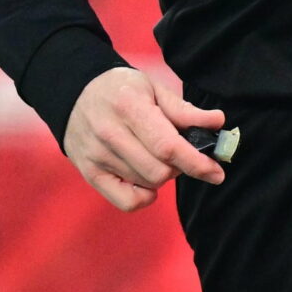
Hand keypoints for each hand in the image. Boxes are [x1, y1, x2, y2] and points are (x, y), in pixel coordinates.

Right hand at [63, 67, 228, 211]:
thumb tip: (218, 122)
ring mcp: (96, 156)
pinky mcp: (90, 174)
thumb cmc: (120, 90)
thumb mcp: (152, 89)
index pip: (168, 146)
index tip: (216, 171)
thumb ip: (184, 110)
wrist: (74, 93)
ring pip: (147, 185)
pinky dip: (144, 196)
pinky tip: (144, 178)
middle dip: (179, 166)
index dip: (197, 163)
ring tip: (155, 156)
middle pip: (160, 172)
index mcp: (128, 107)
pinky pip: (127, 203)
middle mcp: (109, 133)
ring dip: (162, 175)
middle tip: (177, 152)